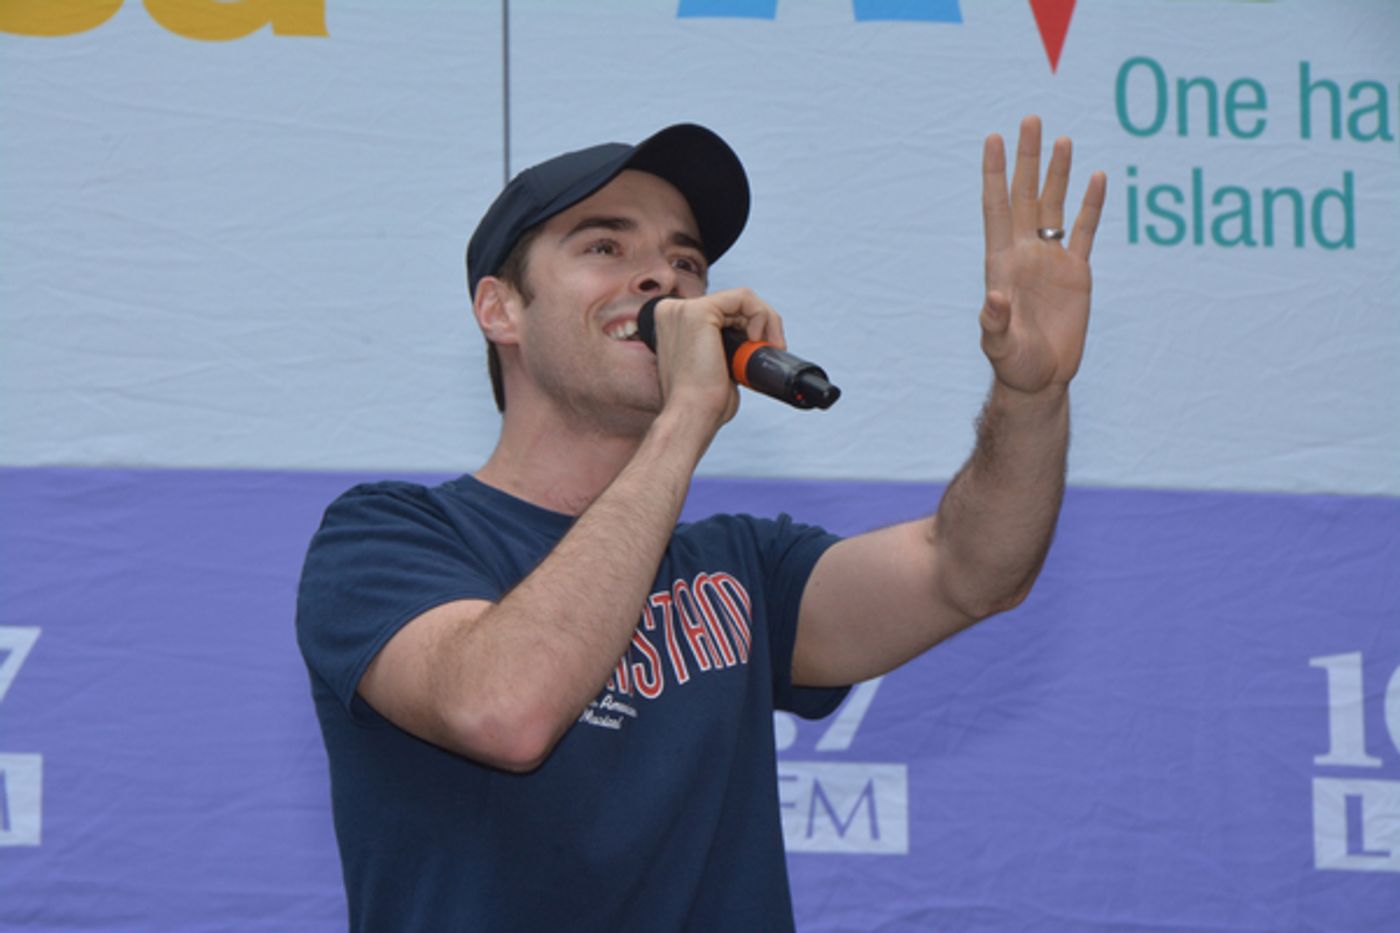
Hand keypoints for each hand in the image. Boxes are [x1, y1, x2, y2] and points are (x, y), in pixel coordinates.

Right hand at [648, 288, 786, 426]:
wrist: (692, 417)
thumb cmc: (703, 404)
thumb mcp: (715, 367)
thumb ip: (724, 349)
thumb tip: (748, 345)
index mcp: (674, 325)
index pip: (722, 313)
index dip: (748, 326)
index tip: (762, 350)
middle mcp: (674, 313)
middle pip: (733, 304)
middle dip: (762, 324)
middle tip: (774, 349)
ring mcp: (683, 309)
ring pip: (742, 299)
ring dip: (767, 320)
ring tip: (771, 347)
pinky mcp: (698, 311)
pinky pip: (744, 297)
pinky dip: (762, 314)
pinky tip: (759, 339)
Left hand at [980, 116, 1106, 395]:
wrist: (1041, 378)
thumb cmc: (1014, 363)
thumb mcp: (999, 345)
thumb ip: (995, 321)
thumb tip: (994, 297)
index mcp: (1001, 263)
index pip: (996, 208)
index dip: (994, 174)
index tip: (993, 139)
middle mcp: (1025, 253)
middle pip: (1026, 195)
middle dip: (1027, 158)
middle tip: (1030, 119)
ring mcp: (1051, 259)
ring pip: (1055, 205)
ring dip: (1058, 172)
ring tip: (1062, 138)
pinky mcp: (1077, 271)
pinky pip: (1085, 230)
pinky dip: (1091, 204)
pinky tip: (1096, 176)